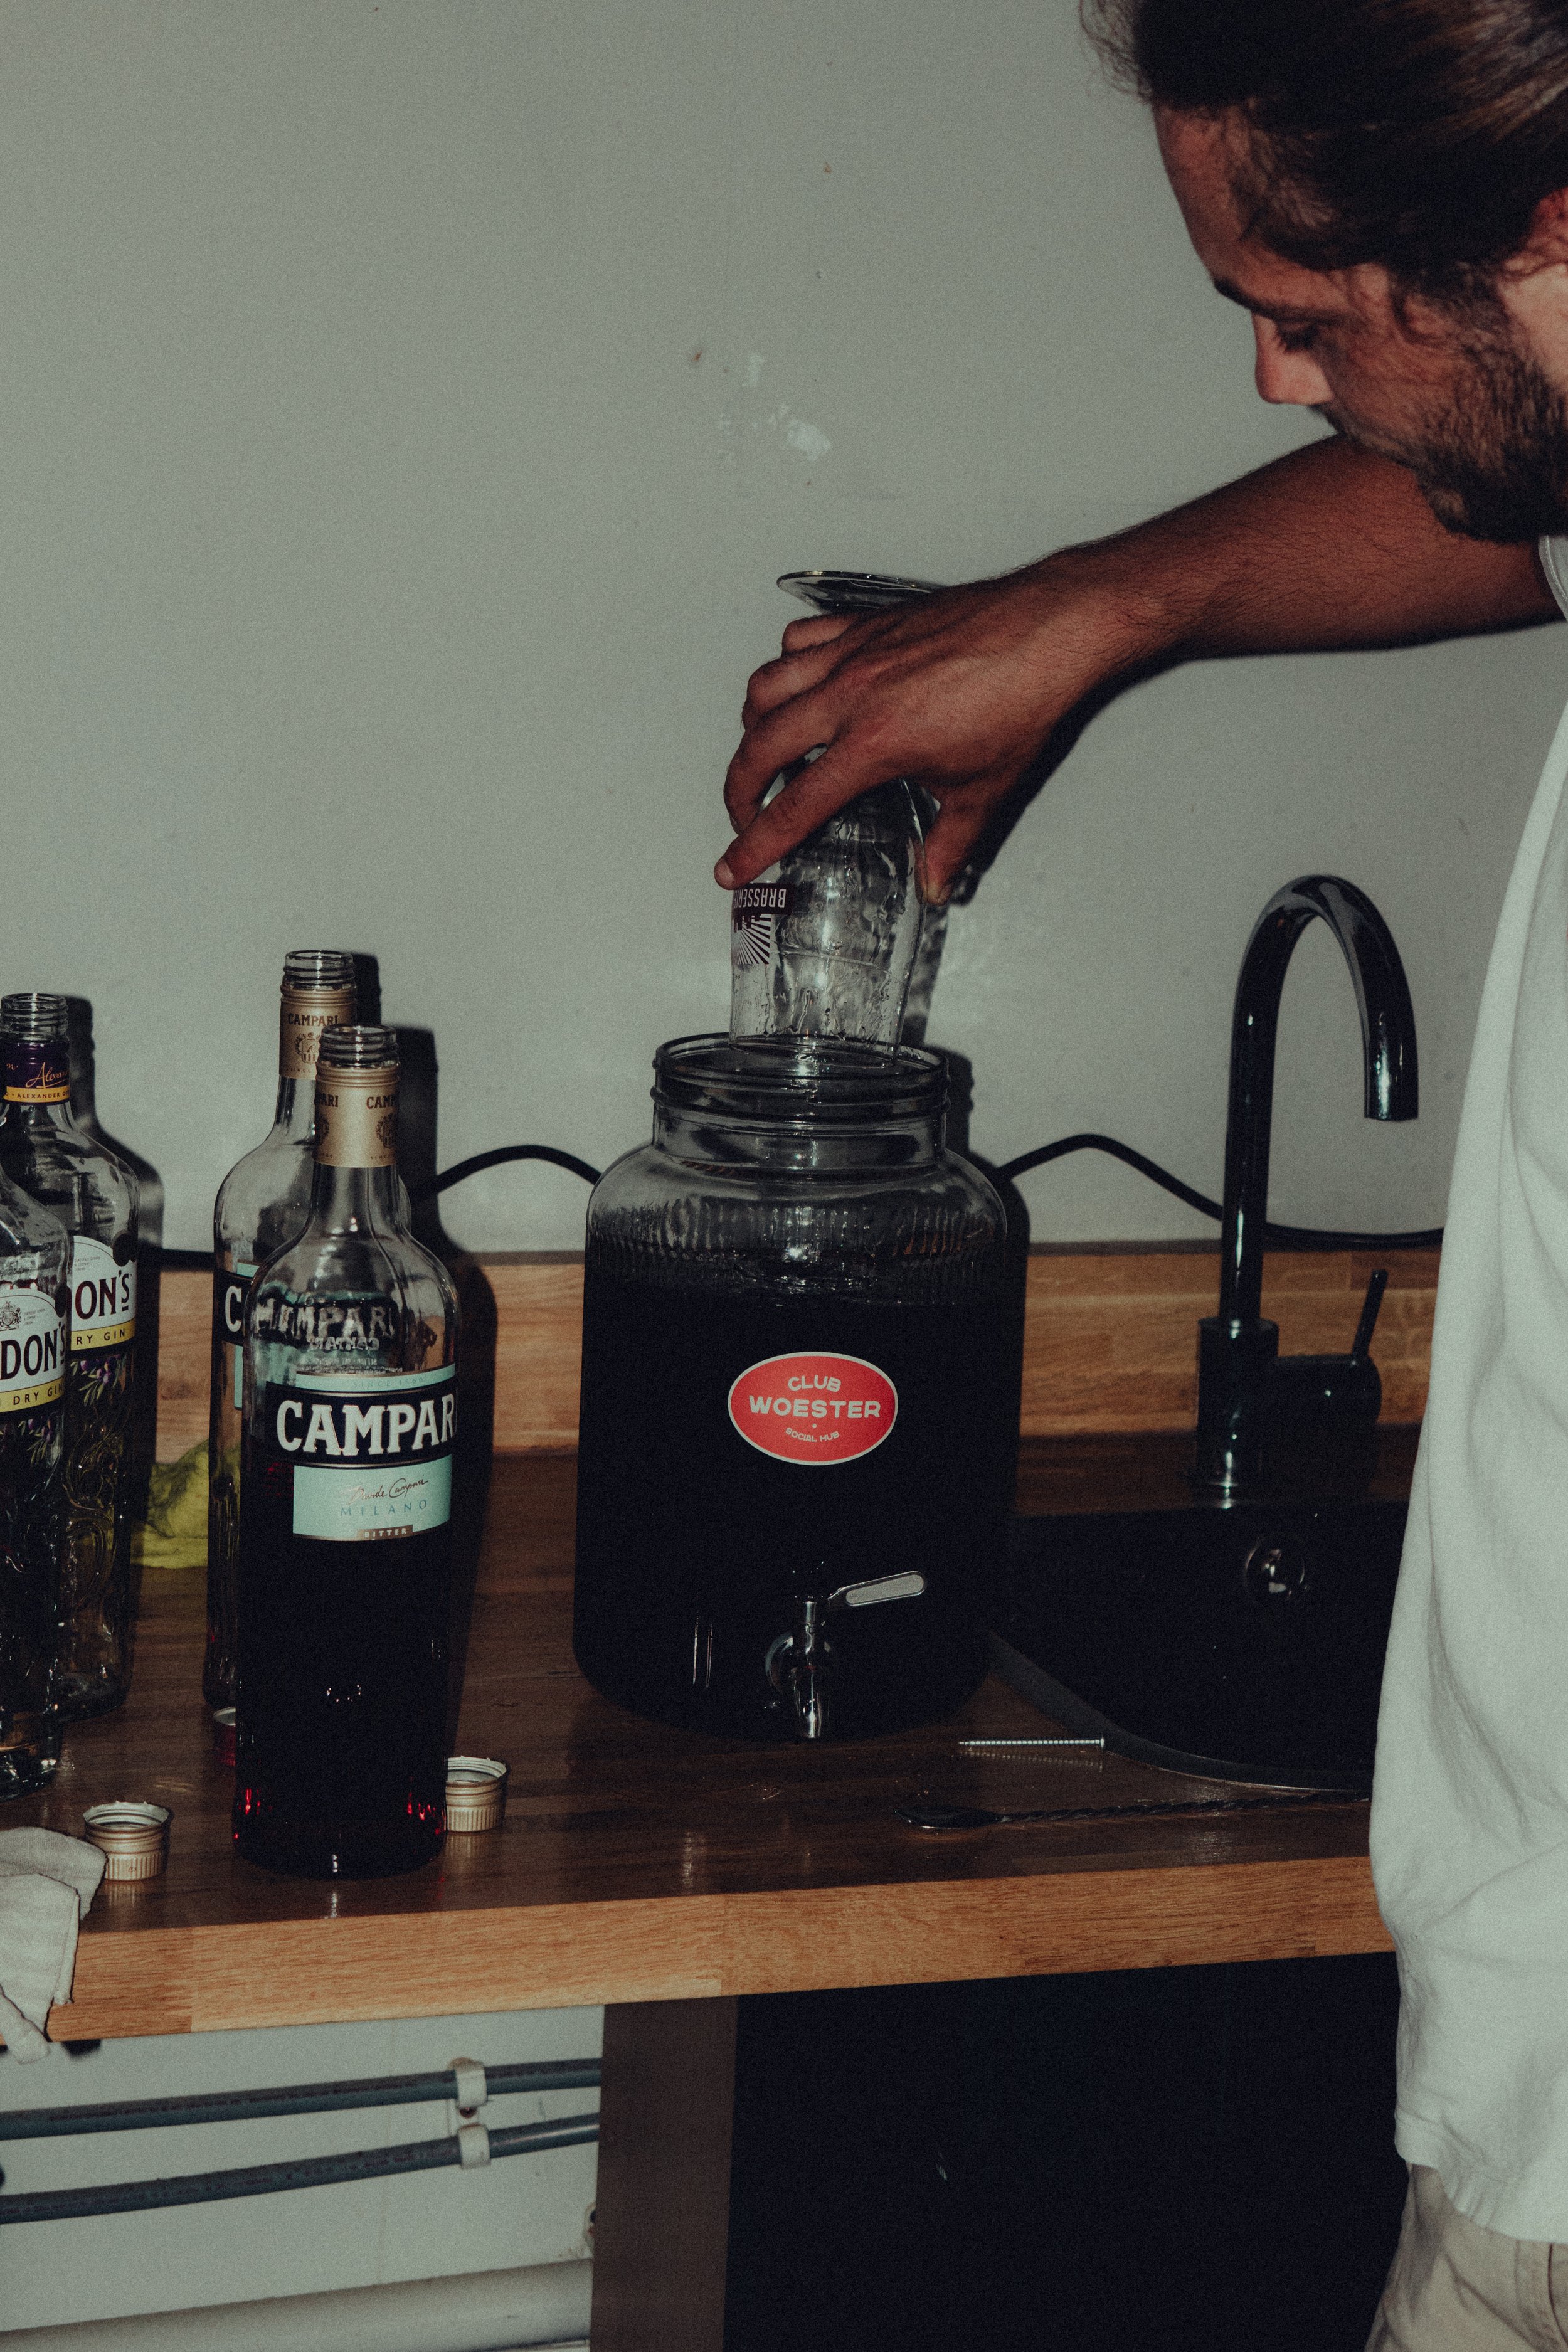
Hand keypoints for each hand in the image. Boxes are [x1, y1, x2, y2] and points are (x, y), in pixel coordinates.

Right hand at [719, 559, 1139, 902]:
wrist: (1051, 630)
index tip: (731, 867)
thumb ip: (950, 845)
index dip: (756, 844)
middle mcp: (851, 694)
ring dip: (752, 725)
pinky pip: (801, 640)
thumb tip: (936, 884)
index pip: (795, 807)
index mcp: (874, 745)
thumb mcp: (984, 790)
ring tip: (761, 750)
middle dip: (738, 790)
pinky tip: (798, 683)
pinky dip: (785, 664)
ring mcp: (854, 653)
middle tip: (742, 816)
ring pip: (766, 686)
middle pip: (759, 745)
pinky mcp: (867, 624)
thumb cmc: (1024, 699)